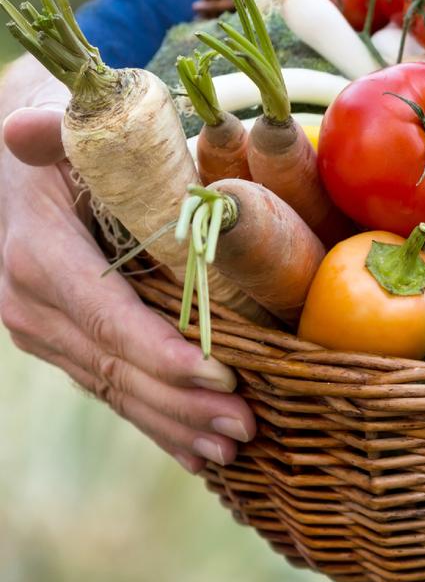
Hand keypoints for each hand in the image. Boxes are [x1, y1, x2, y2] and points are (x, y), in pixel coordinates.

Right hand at [0, 57, 254, 472]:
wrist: (22, 169)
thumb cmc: (66, 146)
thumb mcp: (65, 133)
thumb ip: (55, 134)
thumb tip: (27, 130)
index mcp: (40, 257)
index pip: (107, 317)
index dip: (163, 352)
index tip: (219, 376)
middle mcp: (34, 306)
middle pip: (118, 367)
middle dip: (184, 402)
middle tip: (245, 425)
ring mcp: (47, 333)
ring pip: (118, 388)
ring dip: (176, 423)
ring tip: (233, 447)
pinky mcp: (66, 345)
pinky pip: (113, 389)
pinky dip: (156, 420)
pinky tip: (195, 452)